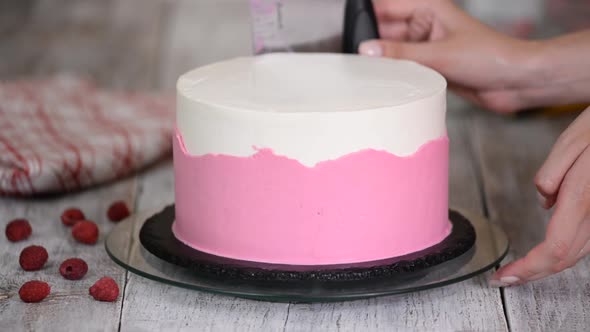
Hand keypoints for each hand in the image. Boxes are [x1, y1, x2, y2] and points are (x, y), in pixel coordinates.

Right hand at [359, 0, 540, 112]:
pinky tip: (384, 85)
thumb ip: (401, 54)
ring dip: (382, 64)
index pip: (386, 8)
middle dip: (371, 45)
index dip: (366, 18)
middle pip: (385, 32)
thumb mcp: (440, 54)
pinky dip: (393, 77)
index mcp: (428, 9)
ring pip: (392, 53)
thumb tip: (366, 49)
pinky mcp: (429, 68)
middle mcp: (425, 26)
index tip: (348, 34)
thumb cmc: (490, 56)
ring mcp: (426, 48)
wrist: (516, 82)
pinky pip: (403, 70)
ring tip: (369, 75)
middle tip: (355, 61)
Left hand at [490, 107, 589, 285]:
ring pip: (578, 252)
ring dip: (547, 266)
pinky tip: (546, 252)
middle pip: (565, 258)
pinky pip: (586, 239)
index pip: (554, 249)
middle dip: (532, 273)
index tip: (503, 277)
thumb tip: (545, 201)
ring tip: (520, 270)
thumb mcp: (575, 141)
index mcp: (585, 197)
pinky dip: (564, 251)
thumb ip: (553, 174)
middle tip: (505, 279)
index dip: (527, 269)